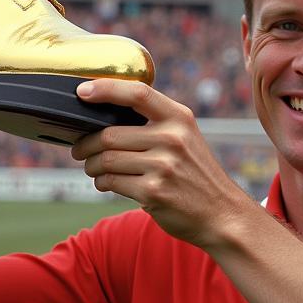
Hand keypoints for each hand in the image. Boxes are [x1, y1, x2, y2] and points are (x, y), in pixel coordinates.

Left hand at [71, 80, 250, 248]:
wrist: (222, 213)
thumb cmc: (195, 174)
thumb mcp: (186, 137)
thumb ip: (156, 123)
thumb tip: (103, 114)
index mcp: (179, 118)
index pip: (137, 93)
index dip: (105, 89)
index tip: (82, 91)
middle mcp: (172, 139)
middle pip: (109, 134)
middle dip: (86, 144)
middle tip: (80, 150)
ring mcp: (163, 166)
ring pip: (106, 160)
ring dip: (91, 166)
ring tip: (93, 168)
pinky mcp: (153, 192)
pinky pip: (111, 182)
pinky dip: (102, 182)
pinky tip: (106, 183)